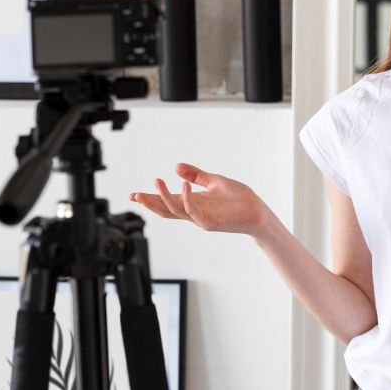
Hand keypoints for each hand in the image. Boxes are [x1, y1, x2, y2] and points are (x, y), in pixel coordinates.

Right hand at [129, 163, 271, 235]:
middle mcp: (194, 211)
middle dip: (149, 203)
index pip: (167, 200)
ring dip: (163, 197)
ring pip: (175, 210)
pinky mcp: (210, 222)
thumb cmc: (239, 198)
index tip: (133, 195)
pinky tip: (183, 185)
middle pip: (165, 209)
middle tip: (134, 195)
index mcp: (193, 201)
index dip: (150, 198)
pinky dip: (186, 198)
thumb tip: (176, 167)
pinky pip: (193, 211)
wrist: (257, 211)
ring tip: (156, 181)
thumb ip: (196, 174)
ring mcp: (200, 218)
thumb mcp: (214, 181)